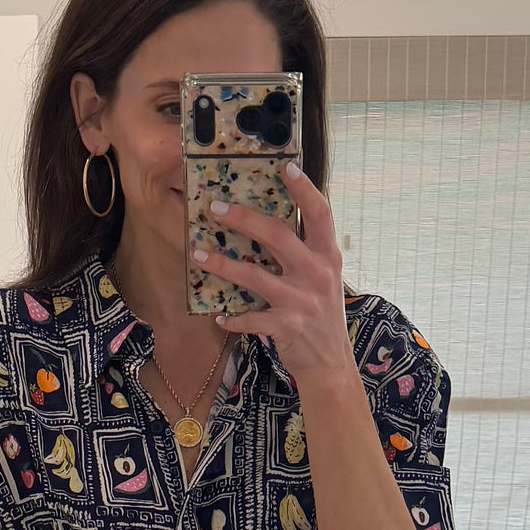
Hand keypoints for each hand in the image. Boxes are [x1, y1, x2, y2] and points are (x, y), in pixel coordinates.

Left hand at [194, 162, 357, 389]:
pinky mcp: (286, 326)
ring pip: (254, 275)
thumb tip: (269, 223)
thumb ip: (305, 252)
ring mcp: (301, 300)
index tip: (285, 166)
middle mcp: (316, 273)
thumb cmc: (321, 315)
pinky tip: (218, 315)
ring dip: (222, 265)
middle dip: (243, 218)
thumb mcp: (323, 278)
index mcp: (328, 255)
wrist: (331, 362)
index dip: (304, 188)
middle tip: (215, 208)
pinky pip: (250, 318)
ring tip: (198, 254)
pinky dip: (232, 318)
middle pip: (277, 235)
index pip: (320, 212)